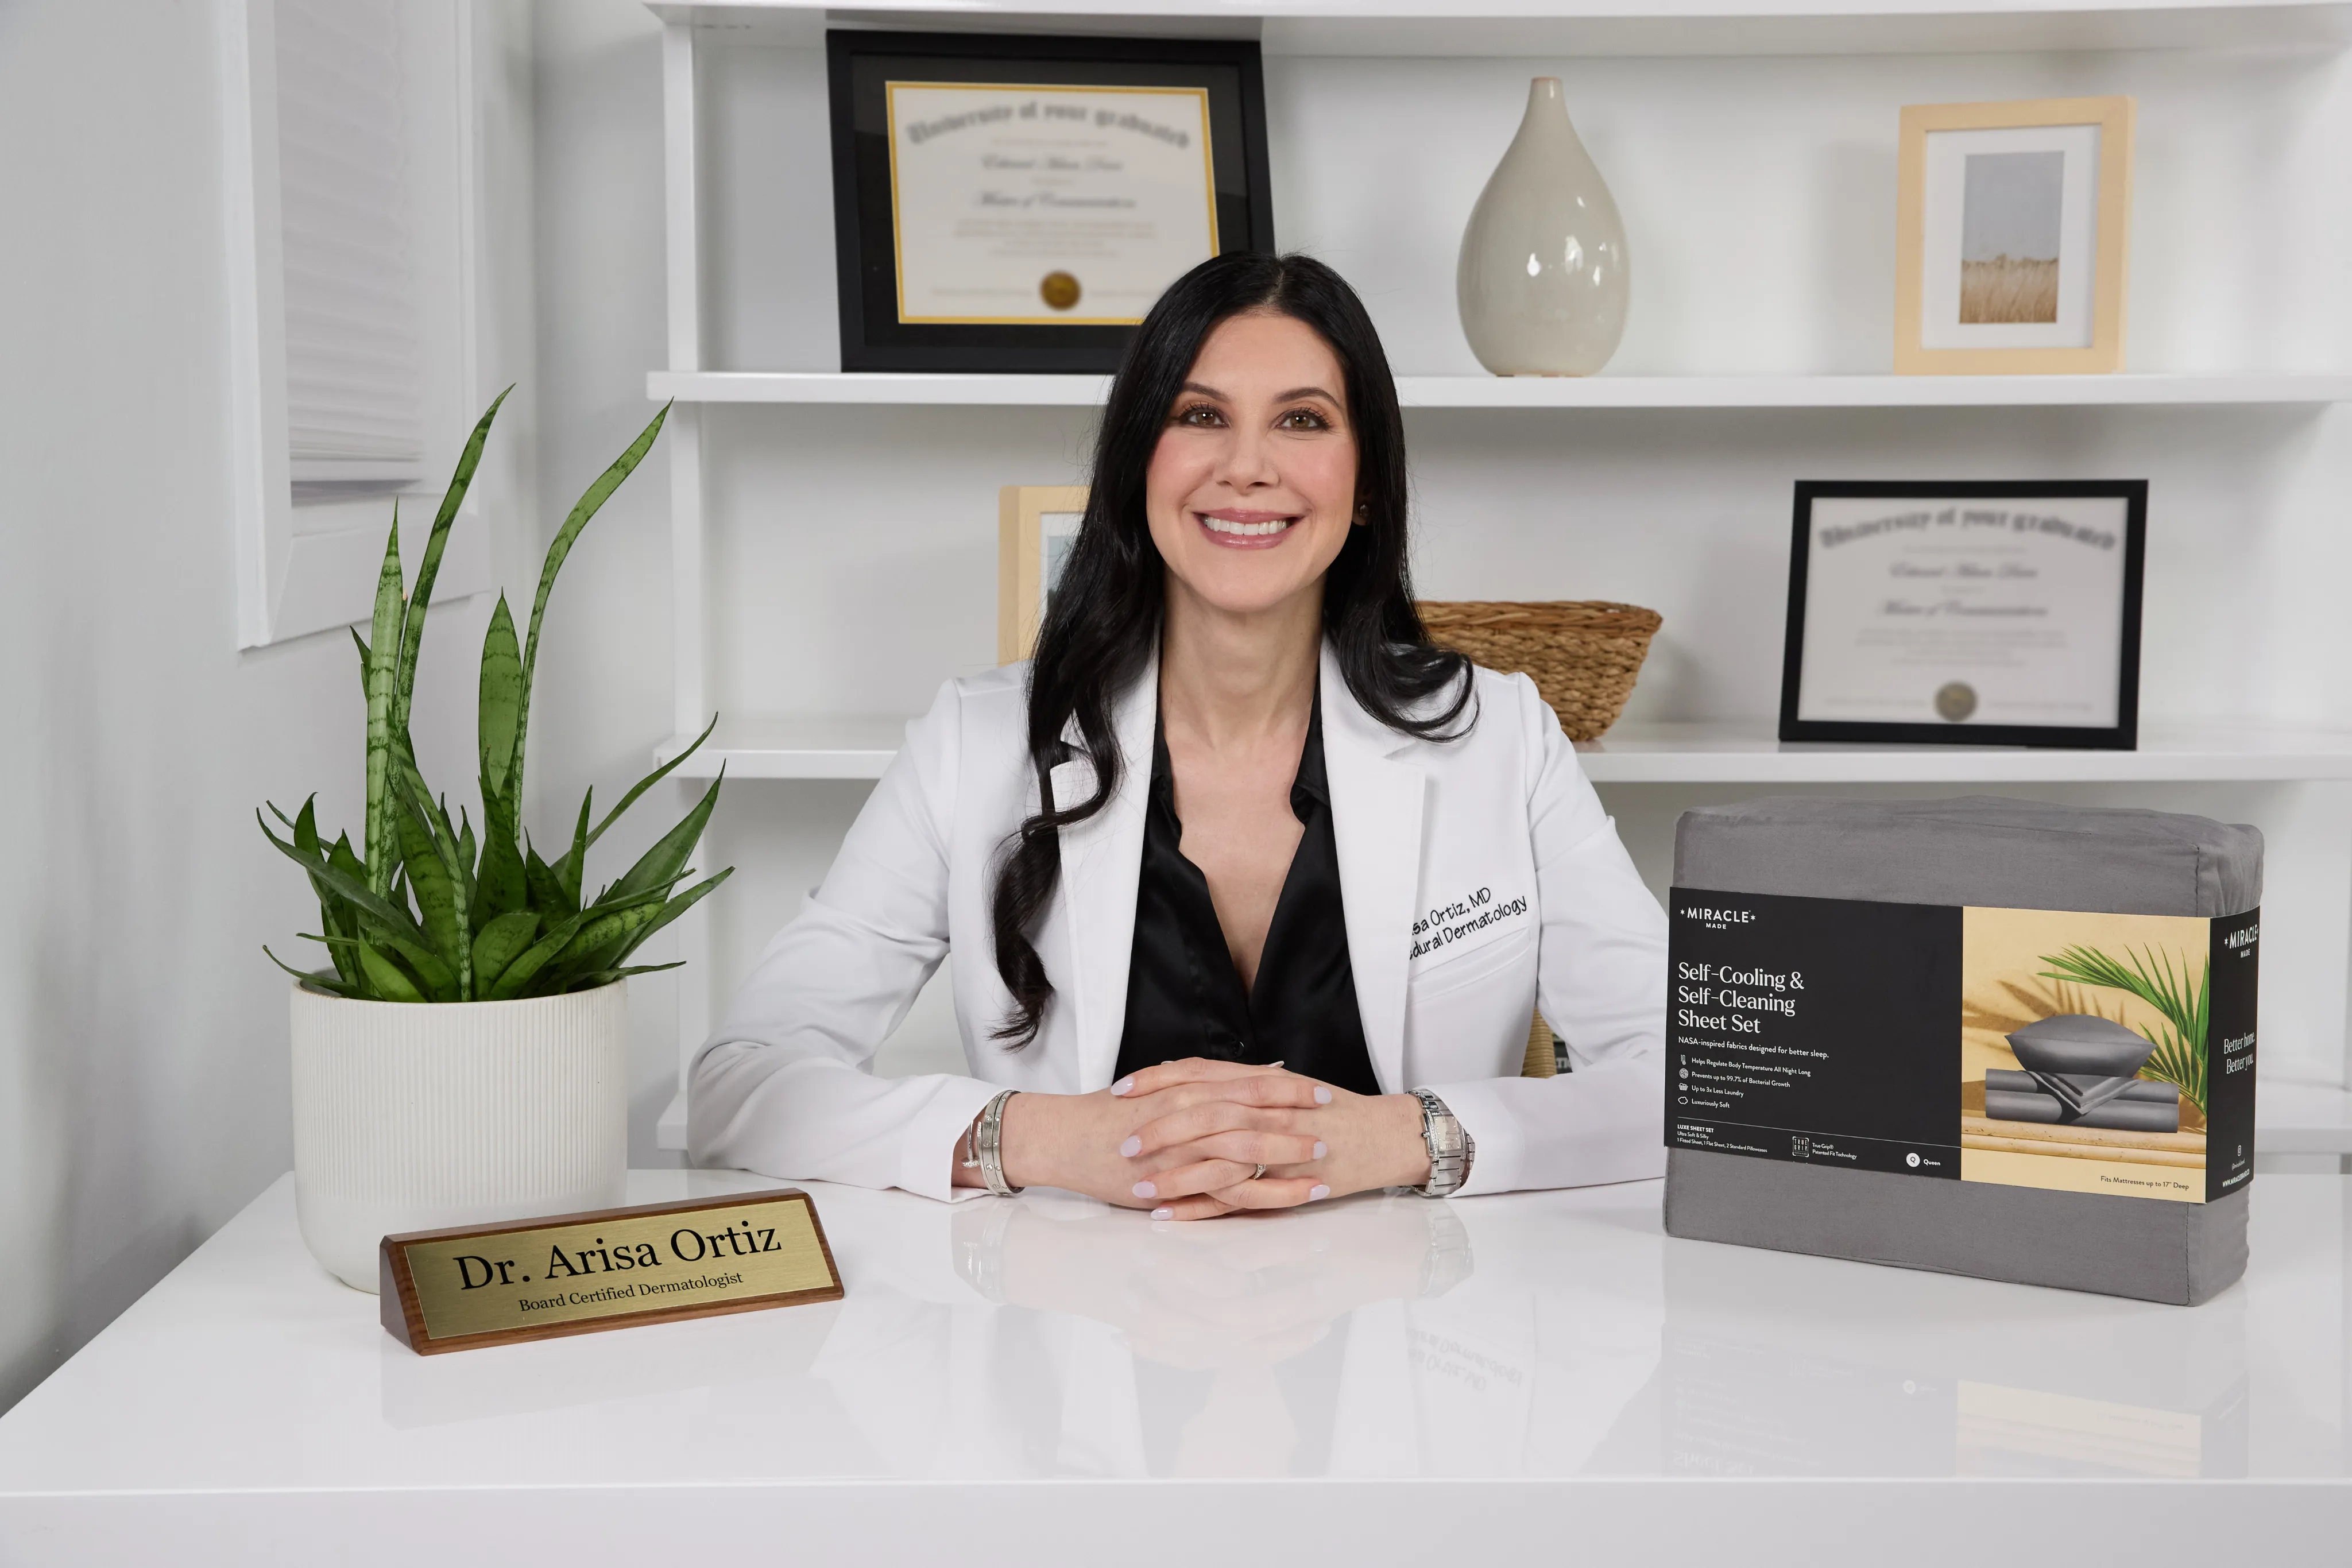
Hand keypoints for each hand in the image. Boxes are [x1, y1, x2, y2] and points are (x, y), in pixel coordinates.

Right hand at [951, 1063, 1328, 1209]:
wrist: (1065, 1138)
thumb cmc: (1109, 1117)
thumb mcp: (1158, 1090)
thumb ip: (1200, 1084)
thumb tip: (1246, 1076)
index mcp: (1187, 1087)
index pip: (1247, 1082)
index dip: (1285, 1088)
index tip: (1317, 1090)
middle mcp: (1189, 1109)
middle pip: (1255, 1110)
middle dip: (1296, 1116)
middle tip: (1333, 1120)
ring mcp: (1183, 1144)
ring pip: (1248, 1145)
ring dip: (1288, 1151)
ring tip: (1322, 1158)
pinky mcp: (1177, 1177)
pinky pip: (1231, 1185)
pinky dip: (1267, 1190)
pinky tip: (1295, 1196)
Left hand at [1113, 1058, 1432, 1220]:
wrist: (1384, 1135)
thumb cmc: (1334, 1112)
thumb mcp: (1285, 1087)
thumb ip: (1241, 1085)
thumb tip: (1195, 1082)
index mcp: (1260, 1081)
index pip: (1198, 1073)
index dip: (1156, 1080)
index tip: (1122, 1089)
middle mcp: (1264, 1108)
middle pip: (1200, 1113)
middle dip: (1156, 1129)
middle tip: (1123, 1144)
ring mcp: (1275, 1146)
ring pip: (1213, 1157)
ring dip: (1171, 1173)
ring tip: (1136, 1186)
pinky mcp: (1284, 1182)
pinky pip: (1234, 1196)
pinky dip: (1197, 1206)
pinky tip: (1168, 1213)